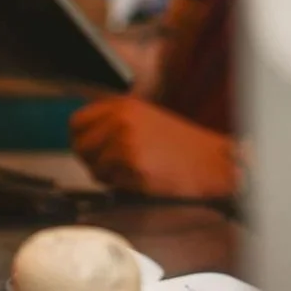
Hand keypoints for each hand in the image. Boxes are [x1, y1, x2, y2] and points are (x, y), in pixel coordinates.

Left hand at [70, 97, 237, 198]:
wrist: (214, 163)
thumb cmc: (182, 146)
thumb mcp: (144, 119)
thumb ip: (111, 124)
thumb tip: (80, 139)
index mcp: (122, 106)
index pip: (76, 122)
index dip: (80, 139)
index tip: (91, 149)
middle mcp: (120, 120)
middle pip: (79, 146)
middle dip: (92, 160)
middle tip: (114, 166)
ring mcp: (125, 142)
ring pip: (93, 167)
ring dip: (107, 175)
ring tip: (134, 170)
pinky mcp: (132, 165)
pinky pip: (110, 182)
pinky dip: (121, 185)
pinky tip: (142, 178)